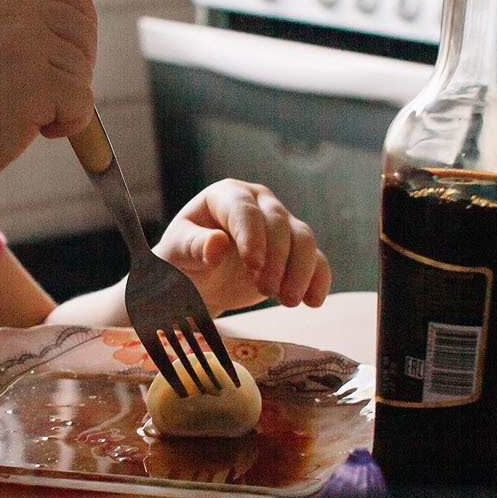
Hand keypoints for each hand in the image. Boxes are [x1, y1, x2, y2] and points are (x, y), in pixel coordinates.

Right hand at [0, 0, 97, 179]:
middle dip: (78, 69)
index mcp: (5, 0)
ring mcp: (25, 46)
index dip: (83, 31)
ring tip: (27, 113)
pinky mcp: (36, 83)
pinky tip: (35, 129)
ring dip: (66, 101)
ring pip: (84, 71)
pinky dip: (70, 123)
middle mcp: (15, 14)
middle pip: (86, 32)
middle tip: (44, 94)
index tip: (66, 60)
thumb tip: (87, 27)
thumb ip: (31, 26)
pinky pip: (84, 102)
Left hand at [155, 180, 331, 314]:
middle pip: (280, 224)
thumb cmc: (182, 260)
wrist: (197, 280)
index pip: (245, 210)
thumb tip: (217, 242)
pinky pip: (316, 260)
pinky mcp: (294, 252)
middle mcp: (259, 203)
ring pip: (304, 240)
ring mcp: (280, 225)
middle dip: (278, 258)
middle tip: (267, 289)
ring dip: (300, 272)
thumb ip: (194, 246)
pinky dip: (318, 280)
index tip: (253, 263)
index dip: (252, 235)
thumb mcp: (178, 253)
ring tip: (287, 300)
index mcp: (227, 195)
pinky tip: (313, 301)